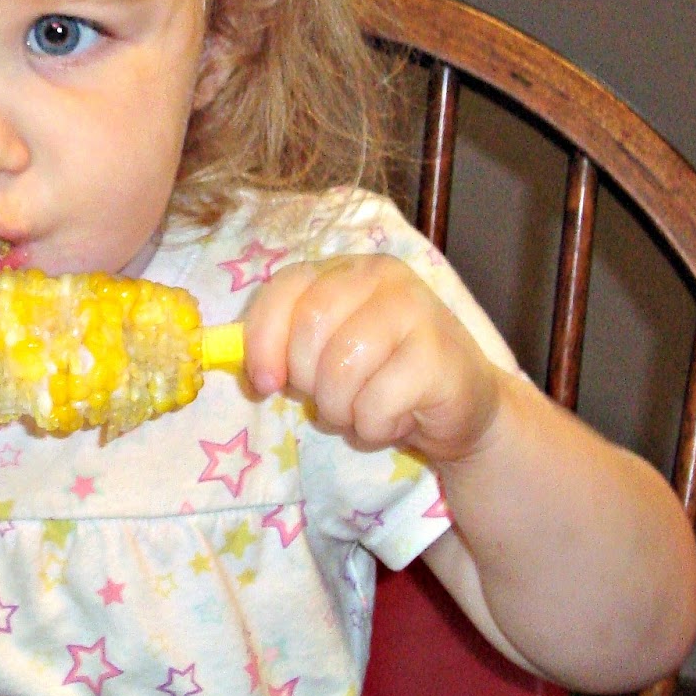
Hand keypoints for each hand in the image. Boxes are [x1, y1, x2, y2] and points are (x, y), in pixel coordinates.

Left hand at [242, 254, 503, 461]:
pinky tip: (396, 419)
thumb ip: (283, 343)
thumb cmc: (382, 376)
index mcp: (346, 269)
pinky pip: (375, 404)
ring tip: (363, 411)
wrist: (462, 406)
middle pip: (310, 327)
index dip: (263, 338)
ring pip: (341, 369)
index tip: (264, 383)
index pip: (285, 288)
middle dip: (308, 381)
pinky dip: (373, 426)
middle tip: (331, 400)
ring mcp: (416, 311)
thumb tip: (233, 358)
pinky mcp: (438, 357)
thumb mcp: (324, 352)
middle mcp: (381, 277)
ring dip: (341, 409)